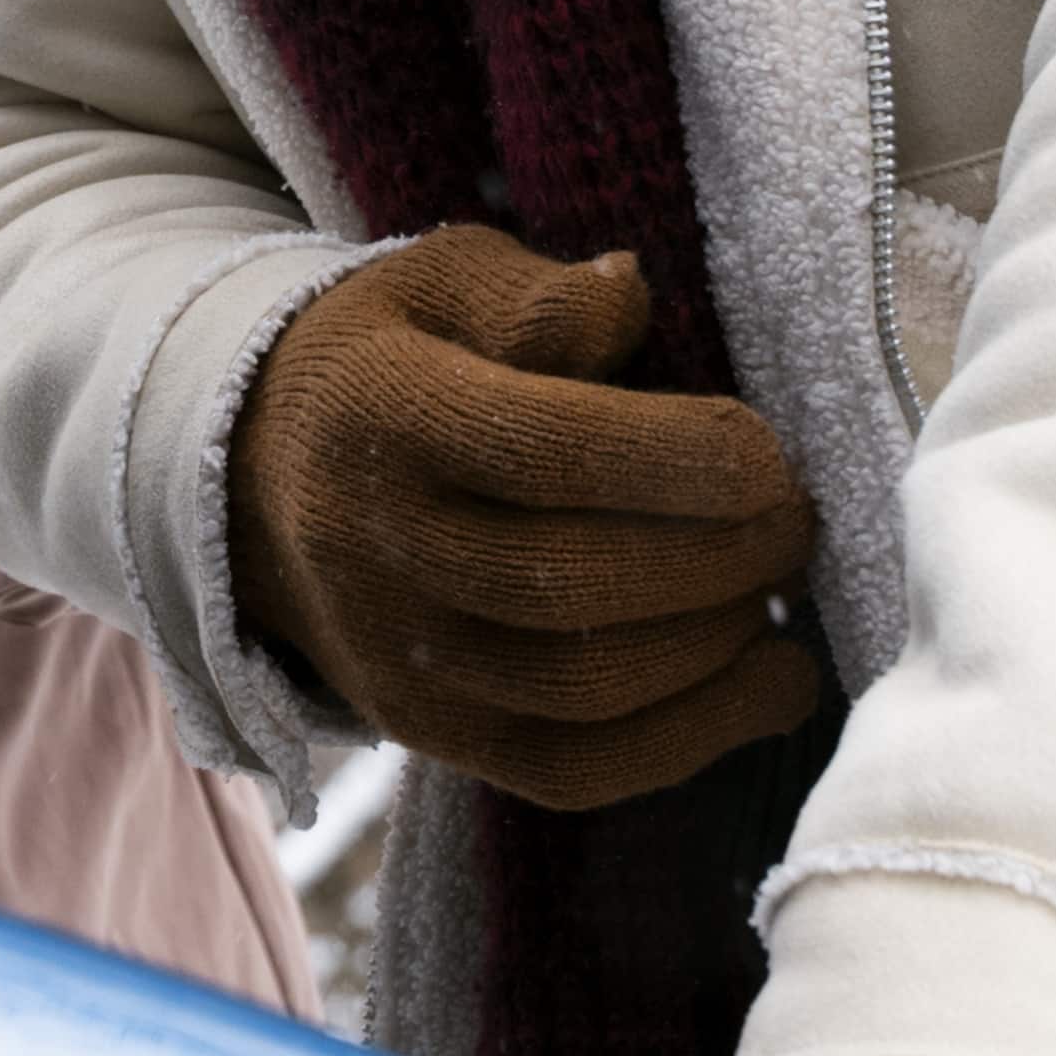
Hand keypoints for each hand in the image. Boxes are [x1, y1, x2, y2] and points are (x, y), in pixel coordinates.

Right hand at [220, 216, 824, 804]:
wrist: (260, 482)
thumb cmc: (394, 361)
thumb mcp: (444, 284)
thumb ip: (536, 296)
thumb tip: (628, 299)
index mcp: (379, 413)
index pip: (543, 451)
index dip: (678, 458)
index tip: (767, 454)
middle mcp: (372, 547)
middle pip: (569, 582)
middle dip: (717, 557)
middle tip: (795, 520)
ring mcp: (395, 657)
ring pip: (580, 689)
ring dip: (715, 645)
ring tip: (777, 588)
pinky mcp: (430, 735)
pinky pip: (573, 770)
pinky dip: (692, 738)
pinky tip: (770, 684)